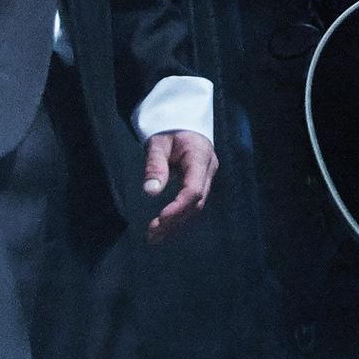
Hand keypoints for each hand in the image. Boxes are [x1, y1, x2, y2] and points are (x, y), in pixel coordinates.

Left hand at [139, 130, 217, 244]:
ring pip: (195, 207)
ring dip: (176, 224)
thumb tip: (151, 192)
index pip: (193, 189)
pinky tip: (164, 229)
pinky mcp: (200, 182)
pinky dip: (179, 217)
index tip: (160, 219)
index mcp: (200, 156)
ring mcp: (207, 177)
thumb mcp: (158, 143)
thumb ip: (155, 165)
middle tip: (152, 235)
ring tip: (154, 238)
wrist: (181, 121)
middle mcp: (207, 170)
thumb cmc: (168, 129)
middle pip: (196, 202)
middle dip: (175, 221)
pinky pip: (192, 204)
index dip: (178, 207)